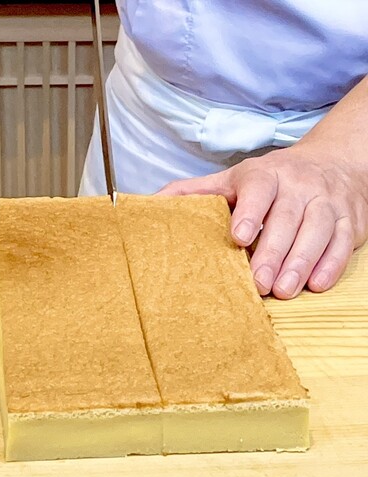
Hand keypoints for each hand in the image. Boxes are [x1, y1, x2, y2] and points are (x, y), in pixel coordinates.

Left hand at [157, 146, 367, 298]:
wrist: (332, 163)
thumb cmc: (272, 181)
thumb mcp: (233, 180)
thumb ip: (196, 192)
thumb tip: (151, 205)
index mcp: (266, 174)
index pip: (259, 189)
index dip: (251, 211)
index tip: (239, 237)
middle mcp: (300, 184)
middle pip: (289, 217)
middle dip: (273, 252)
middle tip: (258, 284)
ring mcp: (328, 201)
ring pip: (318, 231)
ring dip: (301, 263)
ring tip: (284, 290)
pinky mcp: (350, 219)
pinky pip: (343, 242)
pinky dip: (331, 264)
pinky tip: (317, 284)